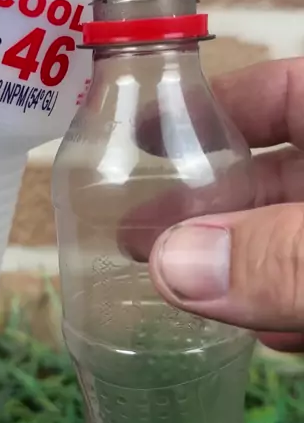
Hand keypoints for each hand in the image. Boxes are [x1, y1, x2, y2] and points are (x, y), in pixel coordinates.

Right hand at [147, 59, 303, 350]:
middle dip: (207, 202)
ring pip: (298, 234)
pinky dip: (293, 300)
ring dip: (242, 262)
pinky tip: (262, 333)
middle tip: (134, 235)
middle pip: (280, 172)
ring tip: (173, 290)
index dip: (215, 102)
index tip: (144, 132)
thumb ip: (281, 256)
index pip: (285, 89)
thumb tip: (168, 264)